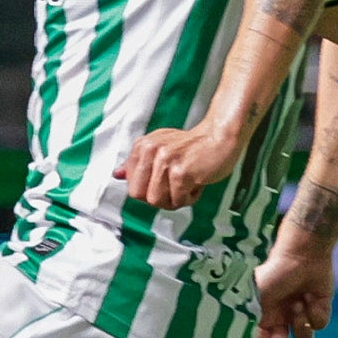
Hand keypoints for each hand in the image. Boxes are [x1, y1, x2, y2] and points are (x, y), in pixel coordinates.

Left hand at [114, 121, 244, 209]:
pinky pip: (178, 200)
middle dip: (158, 198)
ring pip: (157, 201)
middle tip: (175, 188)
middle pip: (139, 195)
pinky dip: (189, 198)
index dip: (148, 191)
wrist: (221, 136)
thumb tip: (117, 174)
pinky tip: (198, 182)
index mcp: (142, 146)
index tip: (164, 183)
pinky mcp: (181, 172)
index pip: (131, 185)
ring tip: (187, 184)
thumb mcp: (160, 148)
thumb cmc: (193, 145)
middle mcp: (150, 151)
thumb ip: (138, 162)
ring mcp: (165, 162)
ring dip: (175, 199)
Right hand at [249, 240, 334, 337]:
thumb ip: (247, 320)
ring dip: (301, 322)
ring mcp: (300, 315)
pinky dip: (317, 312)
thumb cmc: (274, 274)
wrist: (303, 253)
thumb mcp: (253, 298)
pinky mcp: (320, 309)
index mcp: (262, 317)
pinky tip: (311, 296)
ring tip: (298, 302)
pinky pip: (320, 324)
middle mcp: (281, 319)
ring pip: (305, 337)